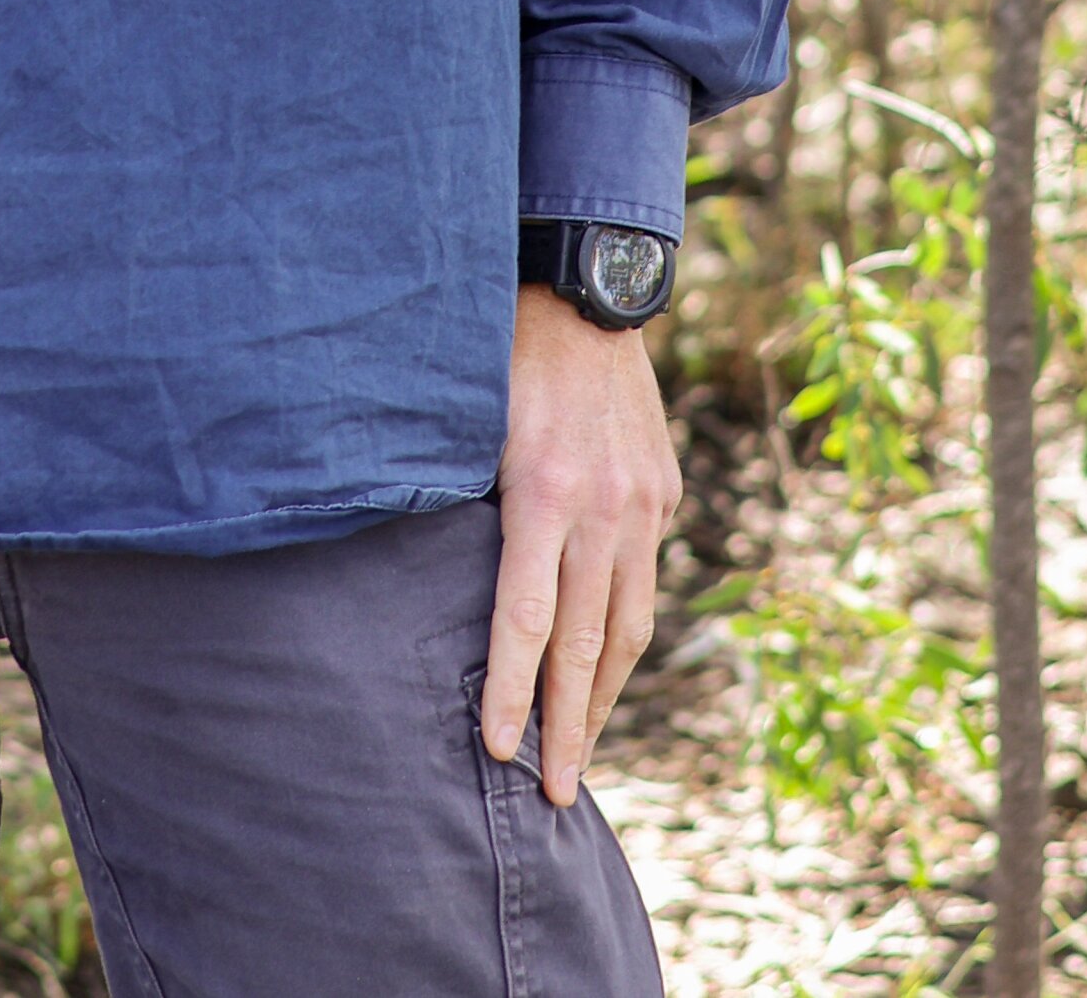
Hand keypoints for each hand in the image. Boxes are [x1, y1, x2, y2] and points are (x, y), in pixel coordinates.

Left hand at [482, 282, 681, 802]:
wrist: (585, 294)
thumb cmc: (502, 355)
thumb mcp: (467, 424)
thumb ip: (459, 503)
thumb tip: (425, 579)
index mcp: (545, 494)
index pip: (525, 620)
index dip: (511, 691)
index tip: (497, 750)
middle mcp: (603, 510)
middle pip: (585, 643)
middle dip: (568, 725)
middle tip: (555, 792)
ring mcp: (640, 505)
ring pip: (627, 623)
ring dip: (604, 695)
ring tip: (582, 750)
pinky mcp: (661, 493)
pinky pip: (643, 580)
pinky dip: (625, 632)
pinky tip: (605, 666)